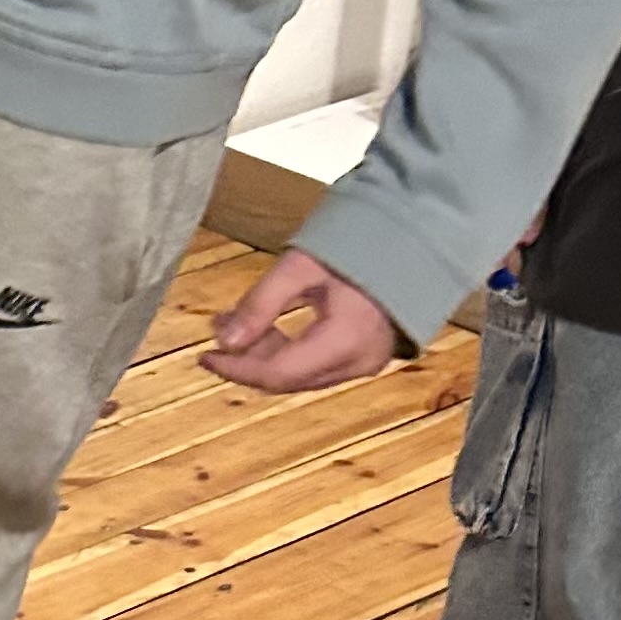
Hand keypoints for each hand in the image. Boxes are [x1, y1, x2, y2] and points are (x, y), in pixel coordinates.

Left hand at [203, 247, 400, 393]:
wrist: (414, 241)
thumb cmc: (361, 245)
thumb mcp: (302, 266)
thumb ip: (261, 303)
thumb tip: (224, 341)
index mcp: (344, 341)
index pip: (277, 374)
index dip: (236, 369)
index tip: (206, 355)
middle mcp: (357, 363)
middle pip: (287, 378)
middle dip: (247, 358)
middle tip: (218, 330)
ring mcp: (365, 364)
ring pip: (300, 374)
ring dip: (264, 354)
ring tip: (235, 324)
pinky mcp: (365, 358)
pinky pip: (316, 366)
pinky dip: (287, 351)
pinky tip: (265, 329)